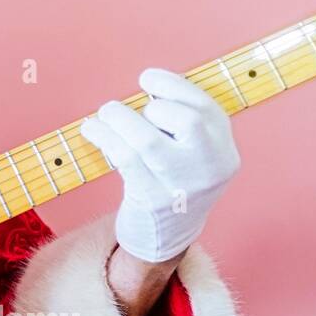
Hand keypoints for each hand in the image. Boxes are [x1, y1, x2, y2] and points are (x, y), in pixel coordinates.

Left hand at [80, 68, 239, 262]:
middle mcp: (210, 168)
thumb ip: (180, 123)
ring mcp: (181, 187)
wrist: (166, 237)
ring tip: (104, 114)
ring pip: (147, 140)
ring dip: (119, 119)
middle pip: (187, 121)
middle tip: (130, 110)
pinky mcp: (151, 200)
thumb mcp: (192, 153)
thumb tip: (147, 86)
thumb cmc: (172, 180)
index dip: (175, 86)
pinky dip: (104, 137)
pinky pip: (124, 158)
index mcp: (223, 150)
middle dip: (153, 106)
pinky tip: (91, 129)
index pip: (207, 109)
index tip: (147, 78)